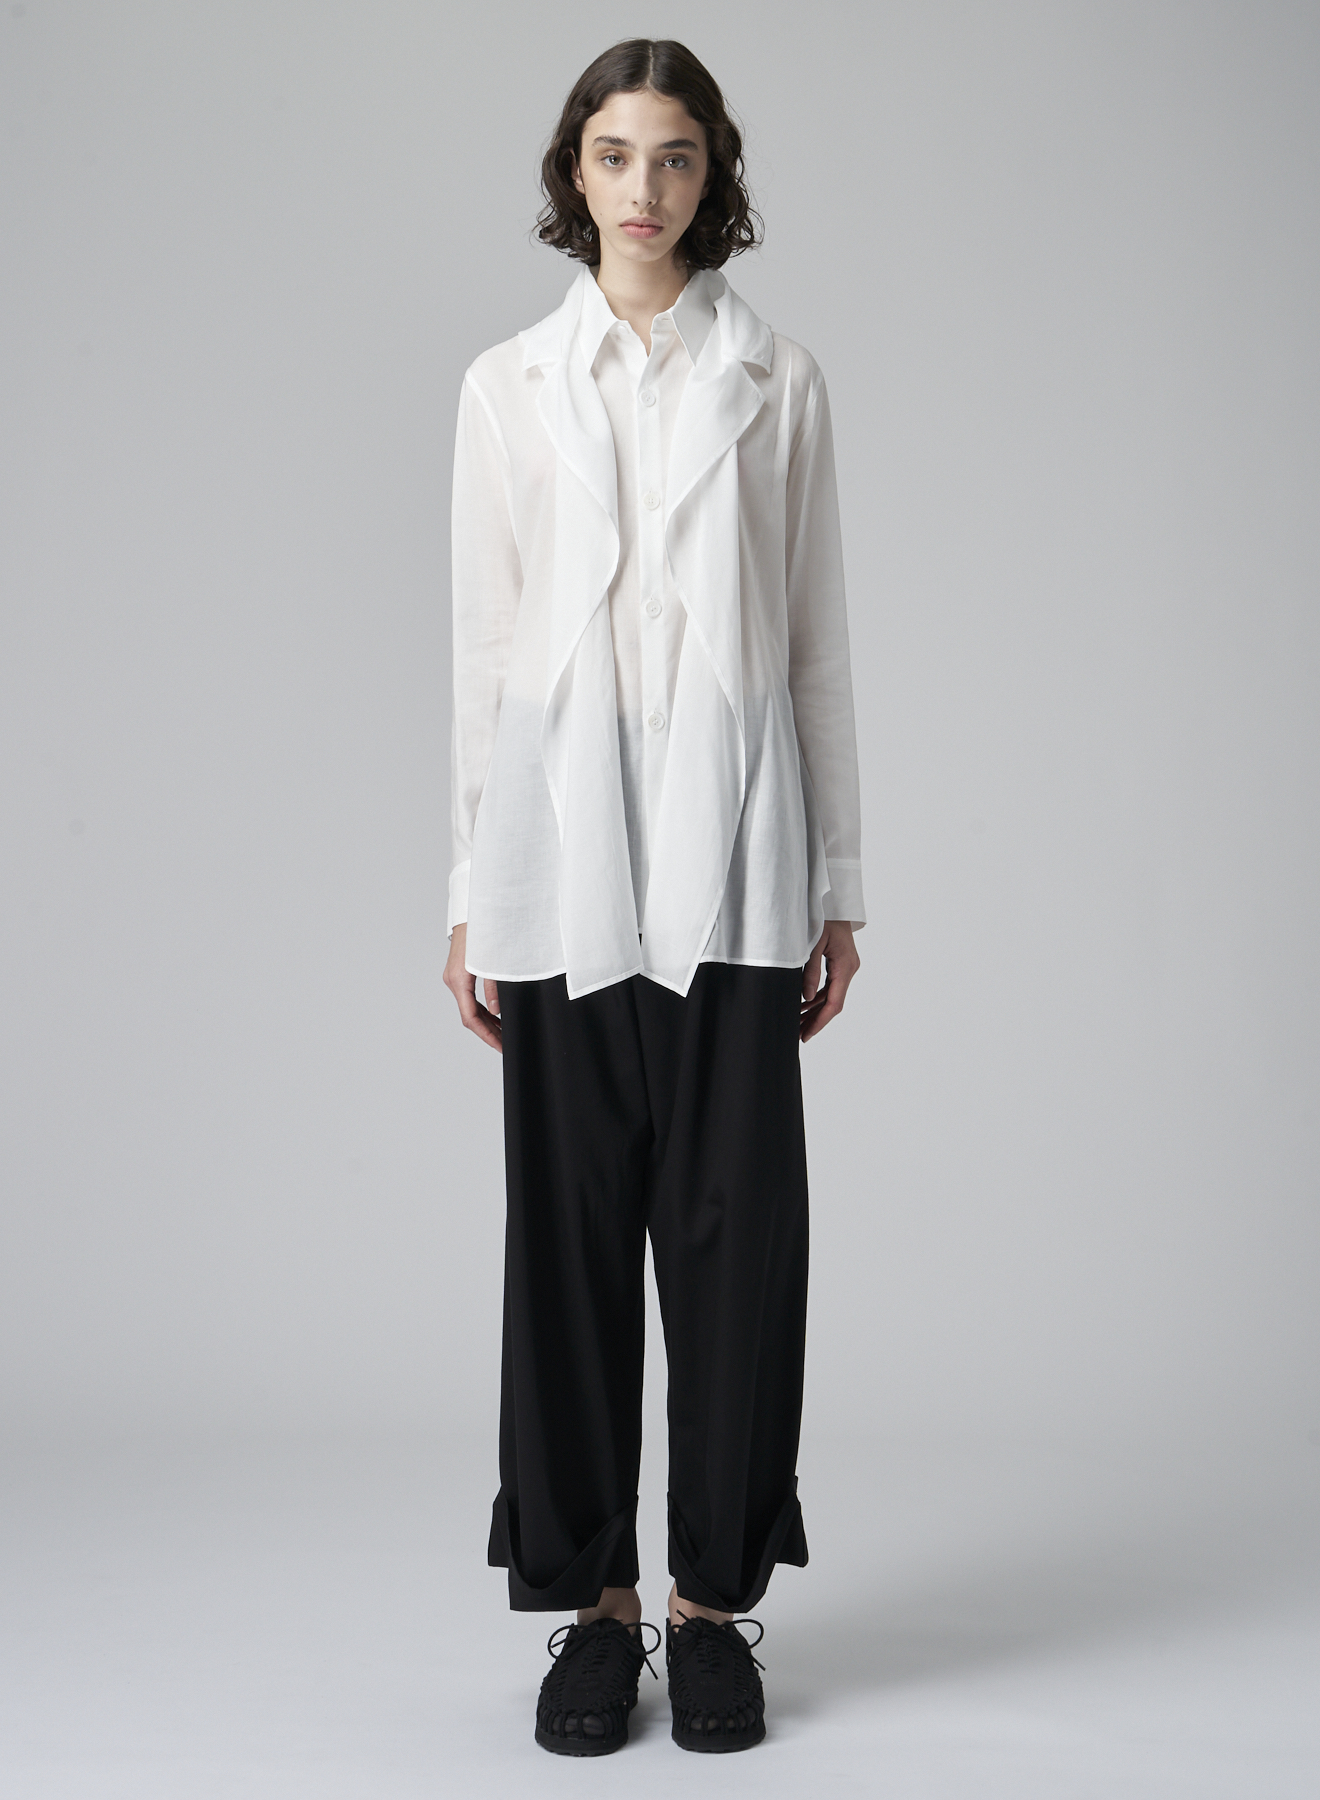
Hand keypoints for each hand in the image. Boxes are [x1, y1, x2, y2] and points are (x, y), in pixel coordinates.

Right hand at [444, 923, 502, 1051]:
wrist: (473, 910)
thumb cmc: (484, 930)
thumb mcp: (495, 960)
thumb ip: (495, 987)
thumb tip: (498, 1011)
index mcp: (459, 979)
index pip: (471, 1018)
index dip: (487, 1035)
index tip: (500, 1045)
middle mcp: (453, 980)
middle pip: (469, 1016)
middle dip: (488, 1031)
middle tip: (506, 1043)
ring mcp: (454, 977)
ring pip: (469, 1008)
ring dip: (486, 1021)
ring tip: (504, 1032)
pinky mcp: (458, 973)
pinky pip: (468, 998)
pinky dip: (482, 1009)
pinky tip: (496, 1016)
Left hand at [800, 920, 859, 1042]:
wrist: (833, 901)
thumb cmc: (823, 917)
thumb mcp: (813, 944)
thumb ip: (810, 972)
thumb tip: (805, 998)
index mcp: (844, 966)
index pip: (834, 1002)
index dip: (820, 1021)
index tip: (807, 1034)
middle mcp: (849, 969)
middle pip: (833, 1003)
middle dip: (816, 1020)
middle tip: (799, 1035)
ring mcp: (846, 967)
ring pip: (831, 996)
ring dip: (815, 1010)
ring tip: (798, 1024)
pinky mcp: (841, 964)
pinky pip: (830, 986)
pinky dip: (817, 997)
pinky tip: (804, 1006)